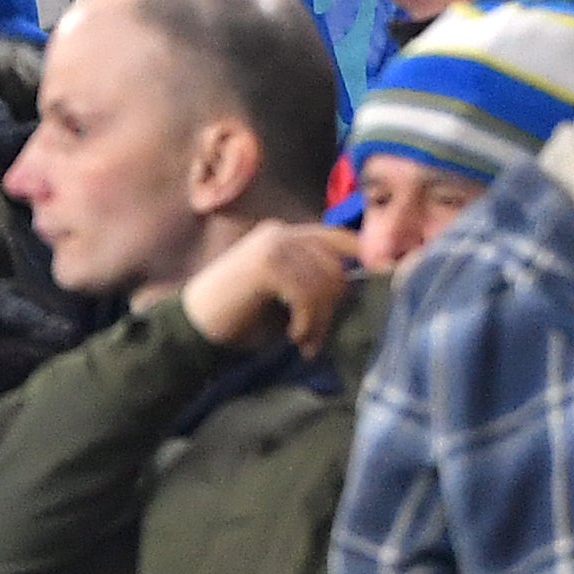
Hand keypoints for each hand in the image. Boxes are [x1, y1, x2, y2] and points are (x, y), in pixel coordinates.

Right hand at [182, 221, 358, 353]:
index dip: (363, 253)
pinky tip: (294, 336)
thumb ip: (312, 284)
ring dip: (320, 320)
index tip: (382, 275)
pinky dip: (307, 321)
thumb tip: (353, 287)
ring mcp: (273, 245)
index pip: (338, 236)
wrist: (190, 327)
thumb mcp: (283, 296)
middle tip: (316, 338)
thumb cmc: (237, 318)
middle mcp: (281, 232)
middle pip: (335, 263)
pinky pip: (308, 294)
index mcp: (285, 234)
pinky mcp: (267, 264)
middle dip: (333, 305)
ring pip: (325, 282)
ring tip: (304, 341)